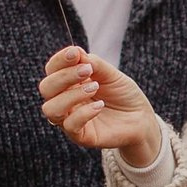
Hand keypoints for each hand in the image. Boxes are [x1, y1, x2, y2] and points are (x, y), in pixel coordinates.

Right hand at [39, 45, 162, 159]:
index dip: (59, 60)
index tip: (75, 53)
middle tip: (87, 71)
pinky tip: (100, 106)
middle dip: (64, 76)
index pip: (52, 69)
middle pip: (45, 88)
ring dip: (71, 95)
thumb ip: (93, 63)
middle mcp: (64, 100)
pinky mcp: (81, 135)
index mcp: (69, 82)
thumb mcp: (111, 74)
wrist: (141, 117)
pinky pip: (69, 125)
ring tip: (94, 88)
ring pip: (50, 108)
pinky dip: (83, 113)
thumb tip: (75, 51)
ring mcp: (70, 118)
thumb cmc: (123, 94)